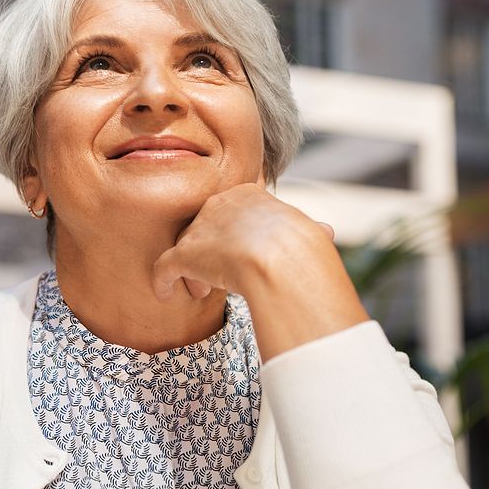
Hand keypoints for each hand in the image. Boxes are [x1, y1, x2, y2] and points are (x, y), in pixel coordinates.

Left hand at [152, 184, 364, 358]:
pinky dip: (163, 280)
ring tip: (203, 290)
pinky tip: (163, 293)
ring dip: (193, 269)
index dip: (233, 235)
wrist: (280, 257)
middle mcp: (218, 205)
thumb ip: (308, 231)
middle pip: (205, 227)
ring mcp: (199, 229)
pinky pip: (164, 267)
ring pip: (186, 247)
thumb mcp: (308, 231)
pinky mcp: (184, 254)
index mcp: (248, 195)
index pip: (231, 212)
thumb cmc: (300, 247)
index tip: (241, 253)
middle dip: (211, 250)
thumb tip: (325, 232)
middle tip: (221, 273)